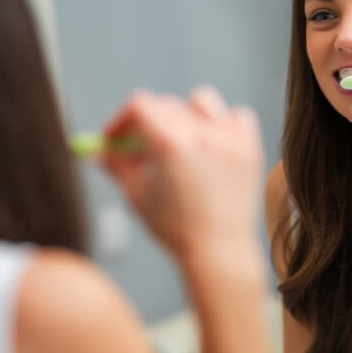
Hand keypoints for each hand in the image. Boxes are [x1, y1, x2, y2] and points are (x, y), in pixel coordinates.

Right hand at [100, 87, 264, 262]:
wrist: (220, 251)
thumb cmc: (178, 229)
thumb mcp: (137, 195)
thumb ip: (117, 166)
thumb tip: (101, 150)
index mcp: (170, 142)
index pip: (139, 105)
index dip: (121, 120)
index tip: (117, 138)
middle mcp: (202, 133)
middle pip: (166, 105)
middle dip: (148, 125)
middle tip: (142, 150)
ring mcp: (229, 137)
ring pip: (202, 102)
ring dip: (186, 115)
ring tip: (182, 144)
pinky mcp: (250, 146)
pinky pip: (237, 116)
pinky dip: (224, 124)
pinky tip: (214, 145)